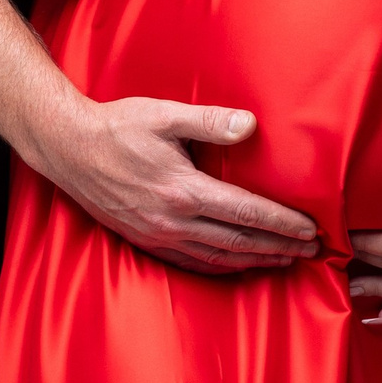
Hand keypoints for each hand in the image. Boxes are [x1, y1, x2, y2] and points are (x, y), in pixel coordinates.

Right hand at [38, 96, 319, 273]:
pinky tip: (239, 264)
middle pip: (239, 242)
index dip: (282, 224)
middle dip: (280, 248)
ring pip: (219, 258)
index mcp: (184, 191)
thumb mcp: (165, 115)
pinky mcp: (146, 241)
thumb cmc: (117, 127)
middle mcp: (174, 221)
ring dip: (256, 261)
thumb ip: (210, 121)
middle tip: (313, 251)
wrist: (68, 149)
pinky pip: (193, 262)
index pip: (246, 213)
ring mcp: (159, 236)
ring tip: (286, 260)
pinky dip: (223, 267)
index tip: (310, 230)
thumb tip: (250, 125)